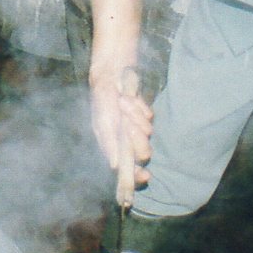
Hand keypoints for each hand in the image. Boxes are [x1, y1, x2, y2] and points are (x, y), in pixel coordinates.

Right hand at [89, 75, 152, 191]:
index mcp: (113, 148)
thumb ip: (108, 143)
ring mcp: (137, 129)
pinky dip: (140, 108)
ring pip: (148, 134)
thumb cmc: (102, 100)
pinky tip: (131, 99)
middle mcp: (127, 142)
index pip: (128, 170)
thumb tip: (114, 166)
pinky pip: (150, 118)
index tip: (145, 174)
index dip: (136, 177)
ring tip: (124, 102)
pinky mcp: (145, 117)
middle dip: (137, 140)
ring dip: (136, 117)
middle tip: (128, 125)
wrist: (111, 75)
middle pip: (143, 153)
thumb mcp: (102, 122)